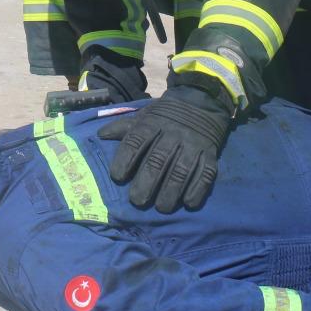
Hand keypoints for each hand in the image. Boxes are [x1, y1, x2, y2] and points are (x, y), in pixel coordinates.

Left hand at [98, 84, 230, 211]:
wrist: (200, 103)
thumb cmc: (165, 116)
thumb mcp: (144, 117)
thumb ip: (123, 128)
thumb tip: (100, 135)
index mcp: (152, 124)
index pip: (136, 141)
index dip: (125, 159)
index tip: (117, 177)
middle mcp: (172, 134)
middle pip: (158, 159)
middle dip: (147, 181)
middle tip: (137, 200)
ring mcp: (192, 144)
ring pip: (182, 169)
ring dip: (172, 190)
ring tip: (162, 207)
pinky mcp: (210, 154)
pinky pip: (206, 173)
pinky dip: (198, 189)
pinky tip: (189, 203)